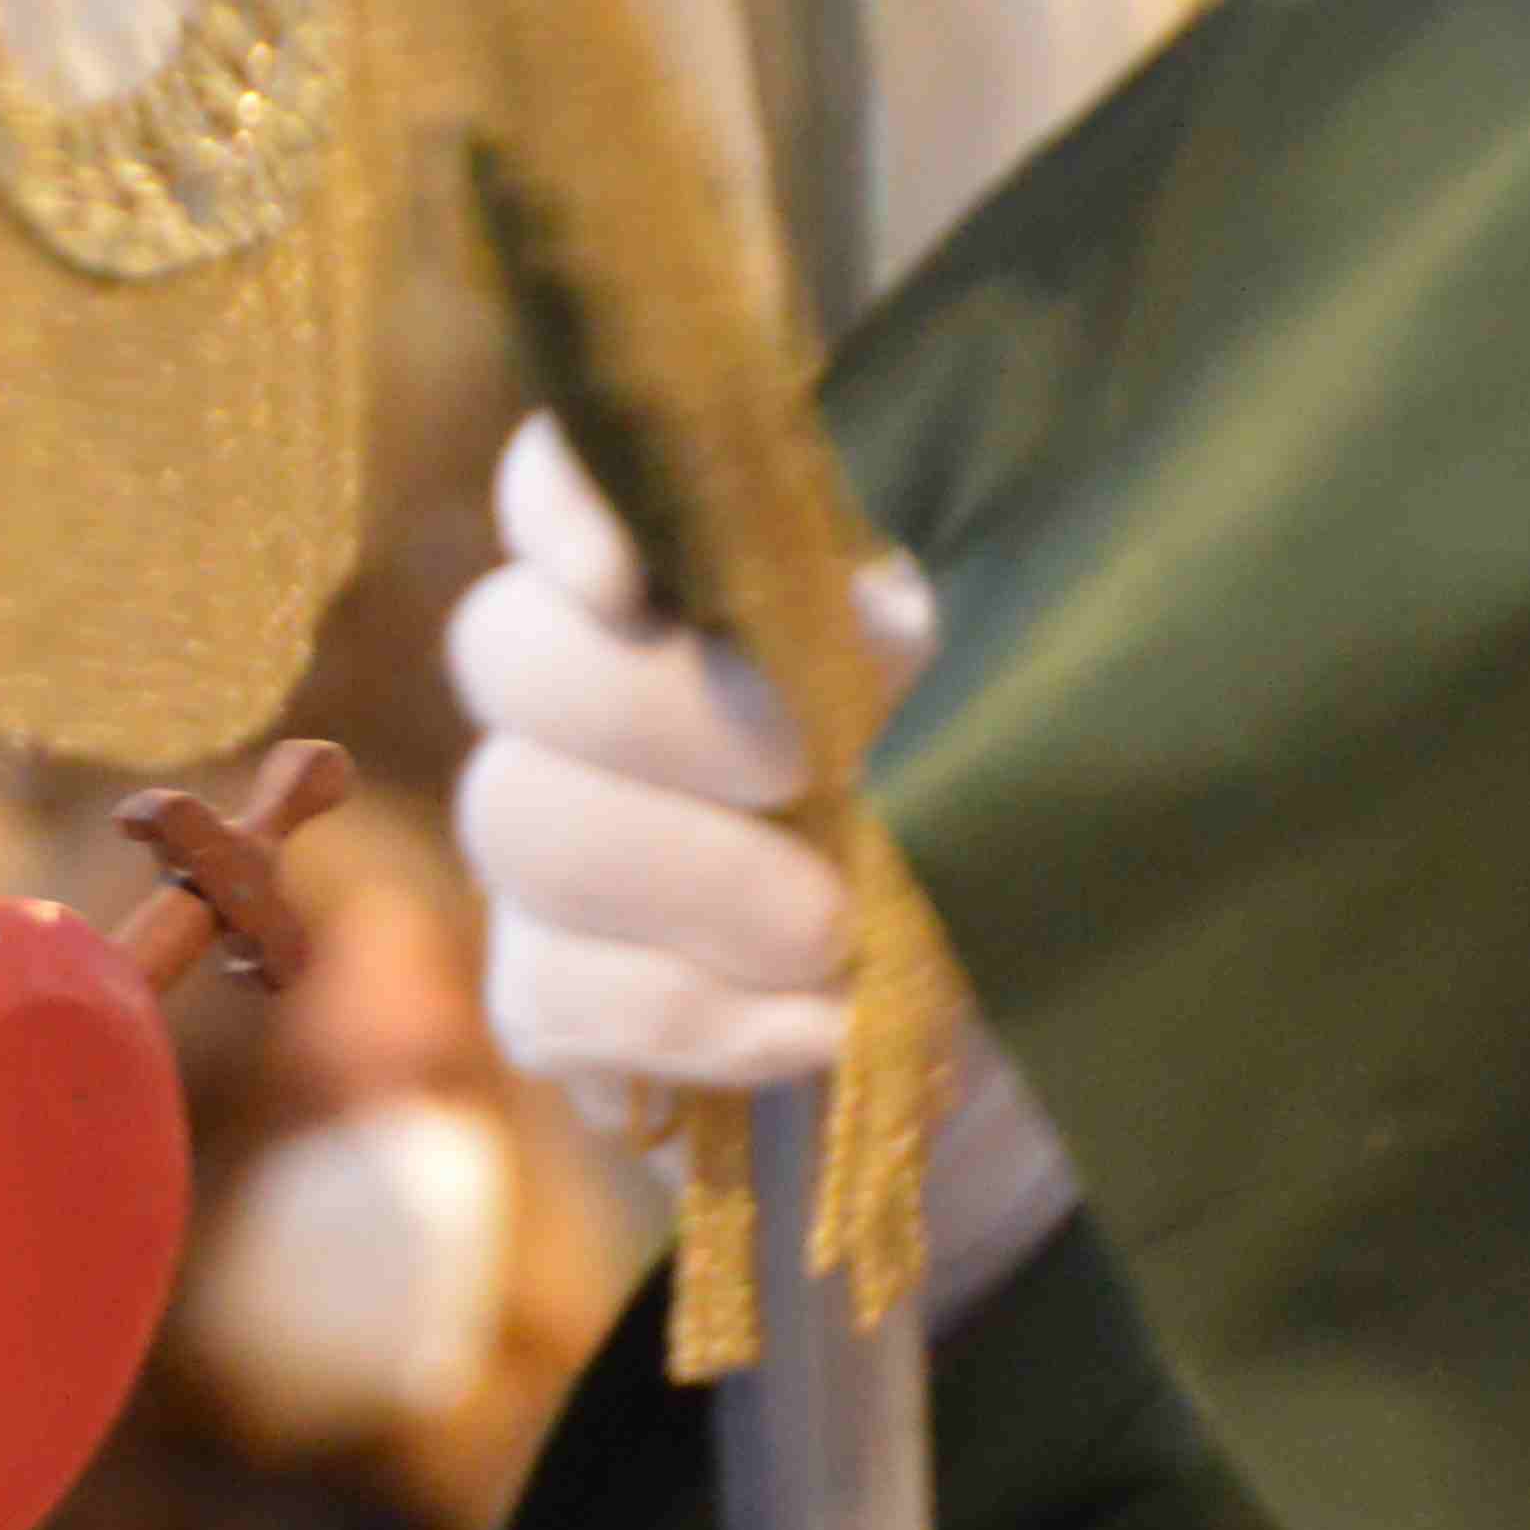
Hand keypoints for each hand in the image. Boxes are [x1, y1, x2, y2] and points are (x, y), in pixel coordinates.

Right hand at [445, 414, 936, 1112]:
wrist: (1025, 1050)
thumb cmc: (1001, 852)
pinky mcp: (550, 994)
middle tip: (804, 778)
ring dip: (689, 884)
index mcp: (698, 587)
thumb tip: (854, 634)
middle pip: (504, 649)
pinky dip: (691, 1022)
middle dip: (656, 717)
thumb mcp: (990, 729)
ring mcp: (549, 847)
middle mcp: (586, 697)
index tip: (625, 579)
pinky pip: (548, 995)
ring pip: (516, 823)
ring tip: (835, 939)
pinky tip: (809, 1034)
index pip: (560, 479)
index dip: (561, 506)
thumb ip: (901, 656)